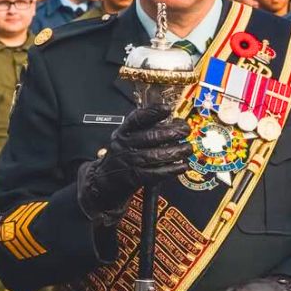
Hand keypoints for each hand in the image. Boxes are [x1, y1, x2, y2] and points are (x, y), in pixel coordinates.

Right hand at [77, 104, 190, 219]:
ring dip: (175, 152)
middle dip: (171, 132)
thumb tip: (173, 123)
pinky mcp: (134, 178)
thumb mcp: (127, 140)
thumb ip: (146, 131)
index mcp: (123, 132)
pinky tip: (182, 166)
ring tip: (187, 148)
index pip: (137, 119)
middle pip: (149, 136)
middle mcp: (124, 145)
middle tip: (185, 130)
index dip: (152, 112)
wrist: (103, 182)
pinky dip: (171, 170)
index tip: (167, 109)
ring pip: (154, 155)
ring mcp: (128, 161)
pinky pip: (155, 173)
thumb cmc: (121, 158)